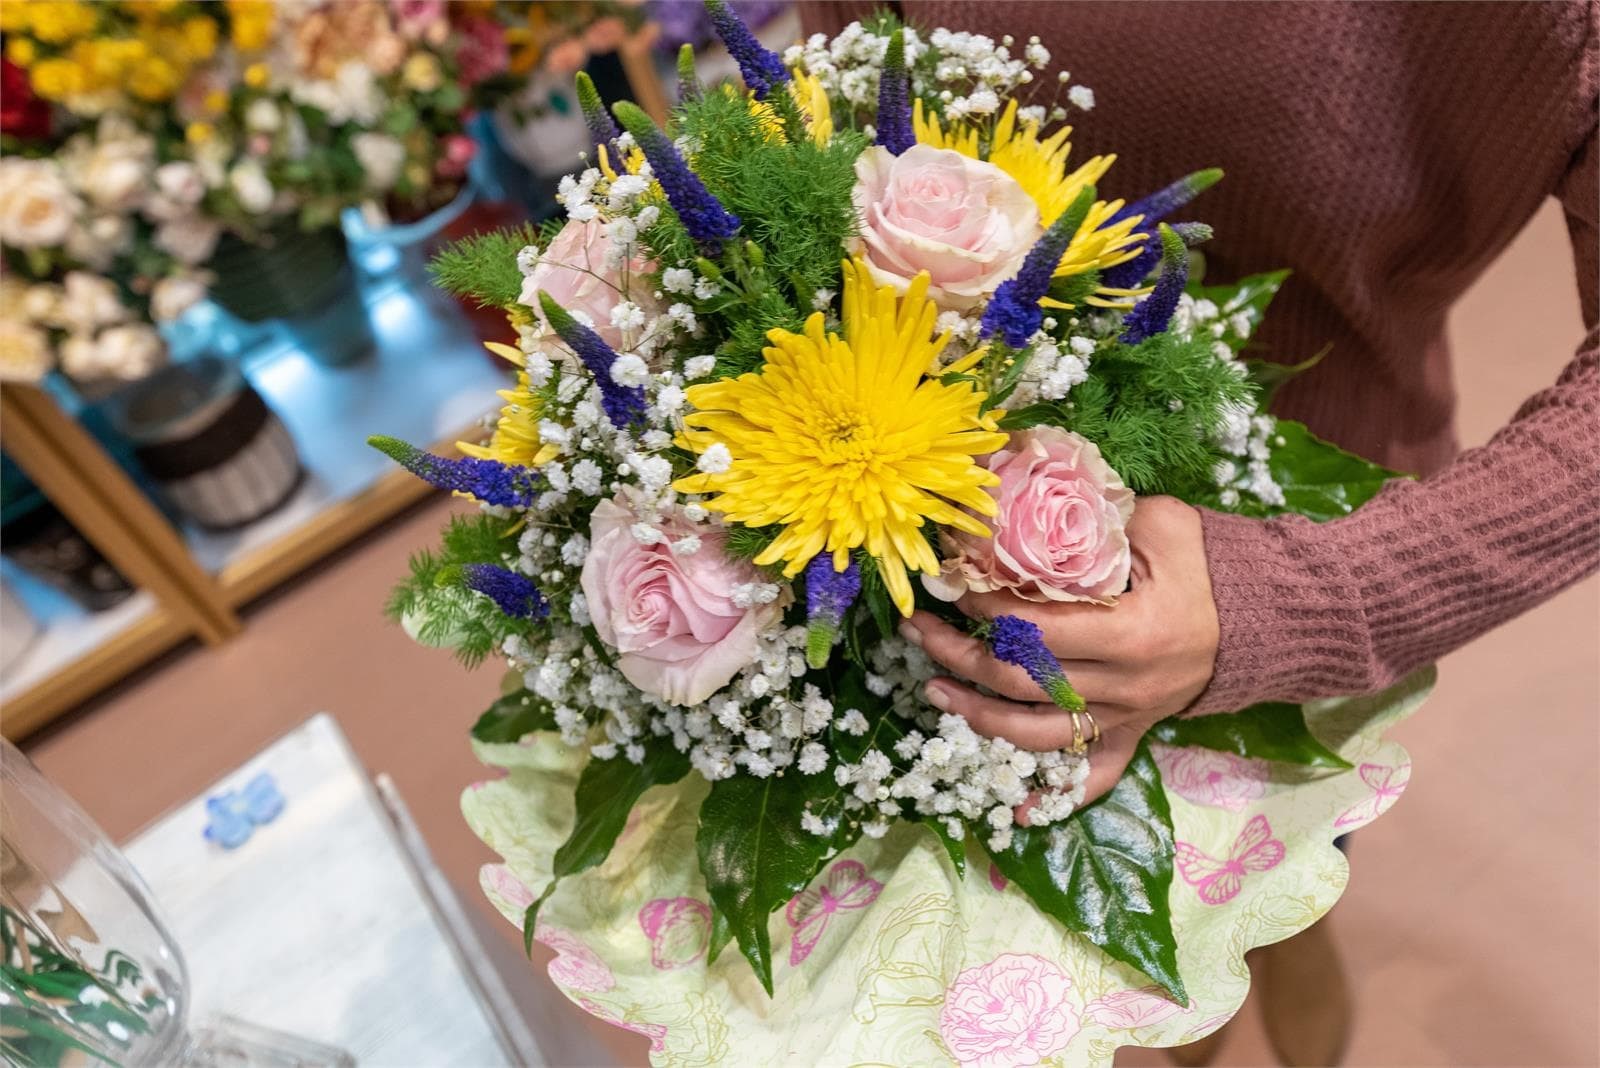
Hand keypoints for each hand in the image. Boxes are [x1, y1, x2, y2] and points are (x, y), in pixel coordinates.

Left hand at [900, 496, 1219, 816]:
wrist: (1267, 617)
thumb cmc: (1208, 564)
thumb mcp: (1161, 525)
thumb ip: (1099, 519)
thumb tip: (1029, 504)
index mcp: (1130, 634)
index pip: (1037, 629)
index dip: (986, 610)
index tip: (952, 587)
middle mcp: (1125, 686)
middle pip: (1024, 682)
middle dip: (961, 657)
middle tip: (919, 633)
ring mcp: (1128, 717)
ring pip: (1039, 734)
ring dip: (979, 716)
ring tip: (934, 691)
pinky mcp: (1134, 734)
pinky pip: (1094, 777)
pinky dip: (1056, 798)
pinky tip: (1015, 811)